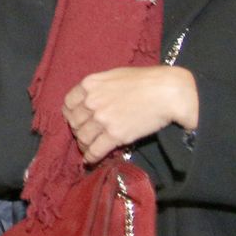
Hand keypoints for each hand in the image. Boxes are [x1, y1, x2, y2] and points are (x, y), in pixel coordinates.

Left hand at [64, 66, 198, 163]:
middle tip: (85, 135)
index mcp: (90, 84)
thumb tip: (95, 97)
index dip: (70, 113)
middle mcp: (91, 101)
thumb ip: (100, 87)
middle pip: (74, 122)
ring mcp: (102, 119)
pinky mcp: (115, 135)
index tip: (76, 119)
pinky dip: (91, 157)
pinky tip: (91, 160)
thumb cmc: (145, 80)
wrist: (167, 92)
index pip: (68, 103)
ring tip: (88, 148)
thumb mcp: (114, 76)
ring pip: (82, 137)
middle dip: (78, 130)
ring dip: (83, 145)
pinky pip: (95, 150)